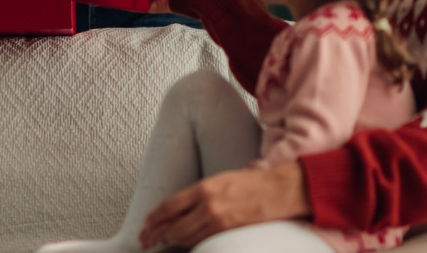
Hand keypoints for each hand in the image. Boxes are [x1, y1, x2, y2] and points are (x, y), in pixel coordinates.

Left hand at [138, 162, 309, 248]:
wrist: (281, 189)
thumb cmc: (253, 183)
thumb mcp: (221, 180)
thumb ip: (200, 195)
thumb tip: (180, 209)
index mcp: (204, 188)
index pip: (169, 206)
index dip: (153, 218)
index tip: (145, 225)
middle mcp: (208, 205)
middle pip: (174, 227)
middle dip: (158, 235)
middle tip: (148, 240)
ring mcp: (219, 222)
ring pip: (187, 238)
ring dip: (174, 241)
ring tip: (164, 242)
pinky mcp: (230, 233)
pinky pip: (204, 243)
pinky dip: (193, 245)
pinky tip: (187, 244)